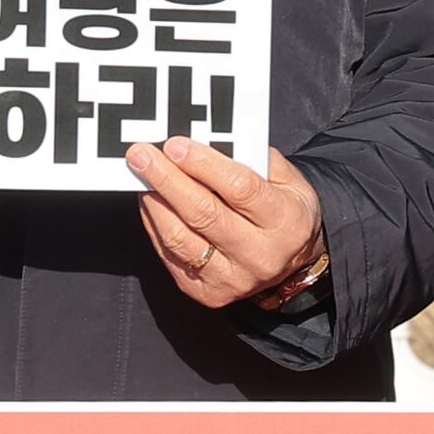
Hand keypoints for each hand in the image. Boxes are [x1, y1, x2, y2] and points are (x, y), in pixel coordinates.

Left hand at [135, 139, 328, 309]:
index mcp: (285, 222)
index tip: (175, 145)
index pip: (240, 188)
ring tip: (141, 175)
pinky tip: (150, 201)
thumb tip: (202, 140)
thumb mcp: (288, 179)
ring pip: (180, 238)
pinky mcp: (207, 292)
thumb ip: (252, 158)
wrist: (292, 263)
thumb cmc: (285, 212)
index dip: (203, 165)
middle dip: (167, 180)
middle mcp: (260, 255)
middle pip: (203, 214)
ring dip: (154, 203)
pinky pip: (171, 254)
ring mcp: (232, 279)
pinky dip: (155, 224)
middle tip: (142, 155)